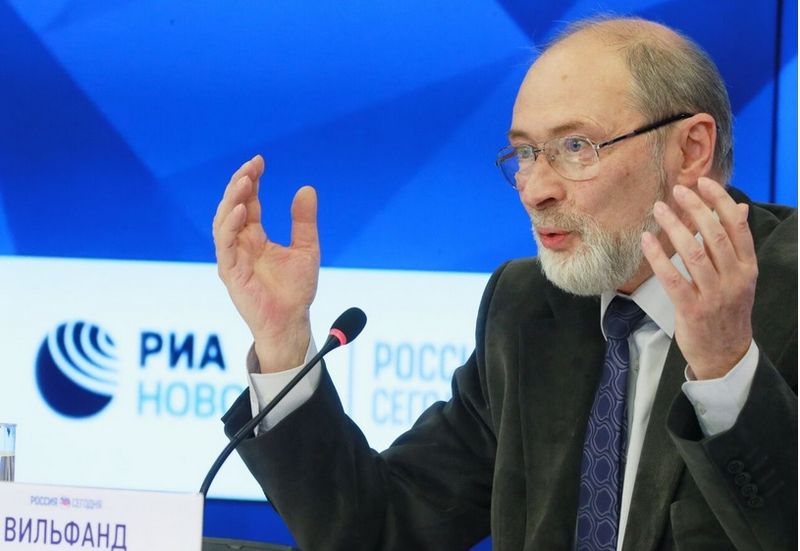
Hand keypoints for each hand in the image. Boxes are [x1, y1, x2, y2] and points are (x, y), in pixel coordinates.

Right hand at [212, 155, 319, 372]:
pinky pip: (225, 245)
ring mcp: (232, 257)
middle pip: (232, 206)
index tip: (260, 161)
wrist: (291, 321)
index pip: (248, 201)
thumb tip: (307, 188)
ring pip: (223, 222)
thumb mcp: (306, 249)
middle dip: (239, 184)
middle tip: (251, 166)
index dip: (251, 180)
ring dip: (231, 200)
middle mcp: (240, 243)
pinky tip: (241, 210)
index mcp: (254, 236)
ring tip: (244, 181)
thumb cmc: (296, 290)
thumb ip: (303, 221)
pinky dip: (230, 226)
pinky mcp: (230, 272)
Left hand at [641, 177, 756, 379]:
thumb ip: (736, 244)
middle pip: (715, 235)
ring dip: (674, 227)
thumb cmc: (728, 310)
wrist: (725, 354)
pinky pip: (672, 278)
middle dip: (695, 208)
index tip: (702, 182)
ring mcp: (714, 295)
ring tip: (659, 209)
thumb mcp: (740, 277)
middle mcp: (734, 279)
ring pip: (694, 253)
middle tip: (676, 191)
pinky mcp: (692, 309)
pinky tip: (646, 240)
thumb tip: (740, 208)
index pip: (737, 227)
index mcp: (748, 267)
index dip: (720, 201)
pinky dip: (658, 257)